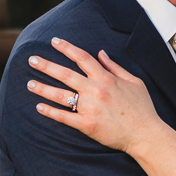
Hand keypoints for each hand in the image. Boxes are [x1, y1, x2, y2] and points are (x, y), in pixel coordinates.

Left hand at [26, 37, 160, 152]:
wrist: (146, 134)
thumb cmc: (142, 108)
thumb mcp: (134, 82)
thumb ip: (115, 67)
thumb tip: (101, 53)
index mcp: (106, 78)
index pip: (82, 58)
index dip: (67, 48)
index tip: (54, 41)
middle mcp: (96, 90)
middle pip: (66, 74)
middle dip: (47, 66)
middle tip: (31, 60)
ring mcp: (90, 108)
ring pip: (61, 95)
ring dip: (43, 88)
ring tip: (29, 84)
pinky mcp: (87, 125)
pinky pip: (65, 117)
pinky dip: (51, 112)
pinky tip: (39, 107)